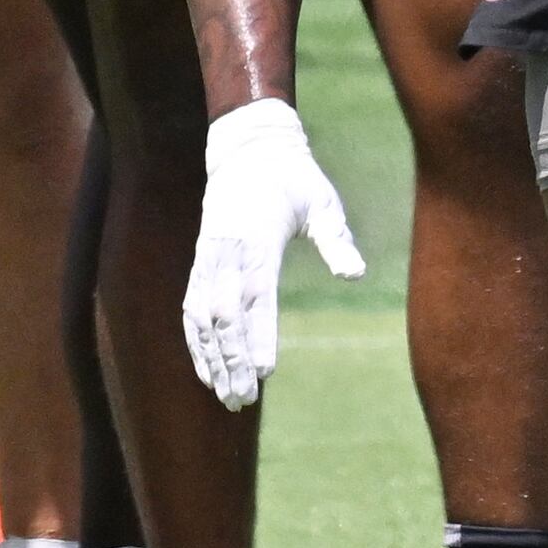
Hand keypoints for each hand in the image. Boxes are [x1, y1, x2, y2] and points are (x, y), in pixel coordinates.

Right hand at [185, 97, 363, 407]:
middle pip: (224, 315)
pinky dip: (196, 341)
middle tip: (244, 399)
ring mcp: (209, 259)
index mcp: (258, 239)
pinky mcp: (201, 263)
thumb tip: (355, 275)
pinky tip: (206, 371)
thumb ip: (337, 240)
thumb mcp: (322, 201)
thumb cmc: (293, 178)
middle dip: (231, 359)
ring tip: (226, 396)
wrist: (248, 149)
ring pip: (202, 317)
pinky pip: (192, 308)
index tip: (265, 371)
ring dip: (212, 358)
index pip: (256, 295)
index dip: (258, 335)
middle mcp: (228, 253)